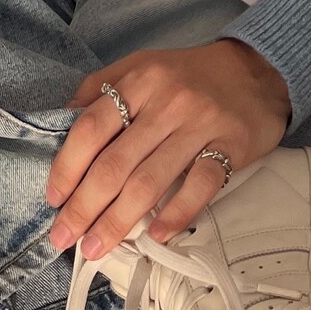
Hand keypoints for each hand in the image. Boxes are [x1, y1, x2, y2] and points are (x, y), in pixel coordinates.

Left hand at [46, 40, 290, 259]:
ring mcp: (200, 124)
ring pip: (150, 181)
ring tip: (96, 246)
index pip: (92, 126)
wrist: (257, 68)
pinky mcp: (230, 145)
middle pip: (116, 162)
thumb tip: (63, 119)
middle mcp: (168, 100)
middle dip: (85, 206)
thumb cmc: (190, 72)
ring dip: (118, 221)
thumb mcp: (142, 64)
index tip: (54, 197)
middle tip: (65, 236)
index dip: (68, 165)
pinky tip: (156, 235)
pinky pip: (199, 185)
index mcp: (141, 78)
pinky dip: (176, 213)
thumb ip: (102, 85)